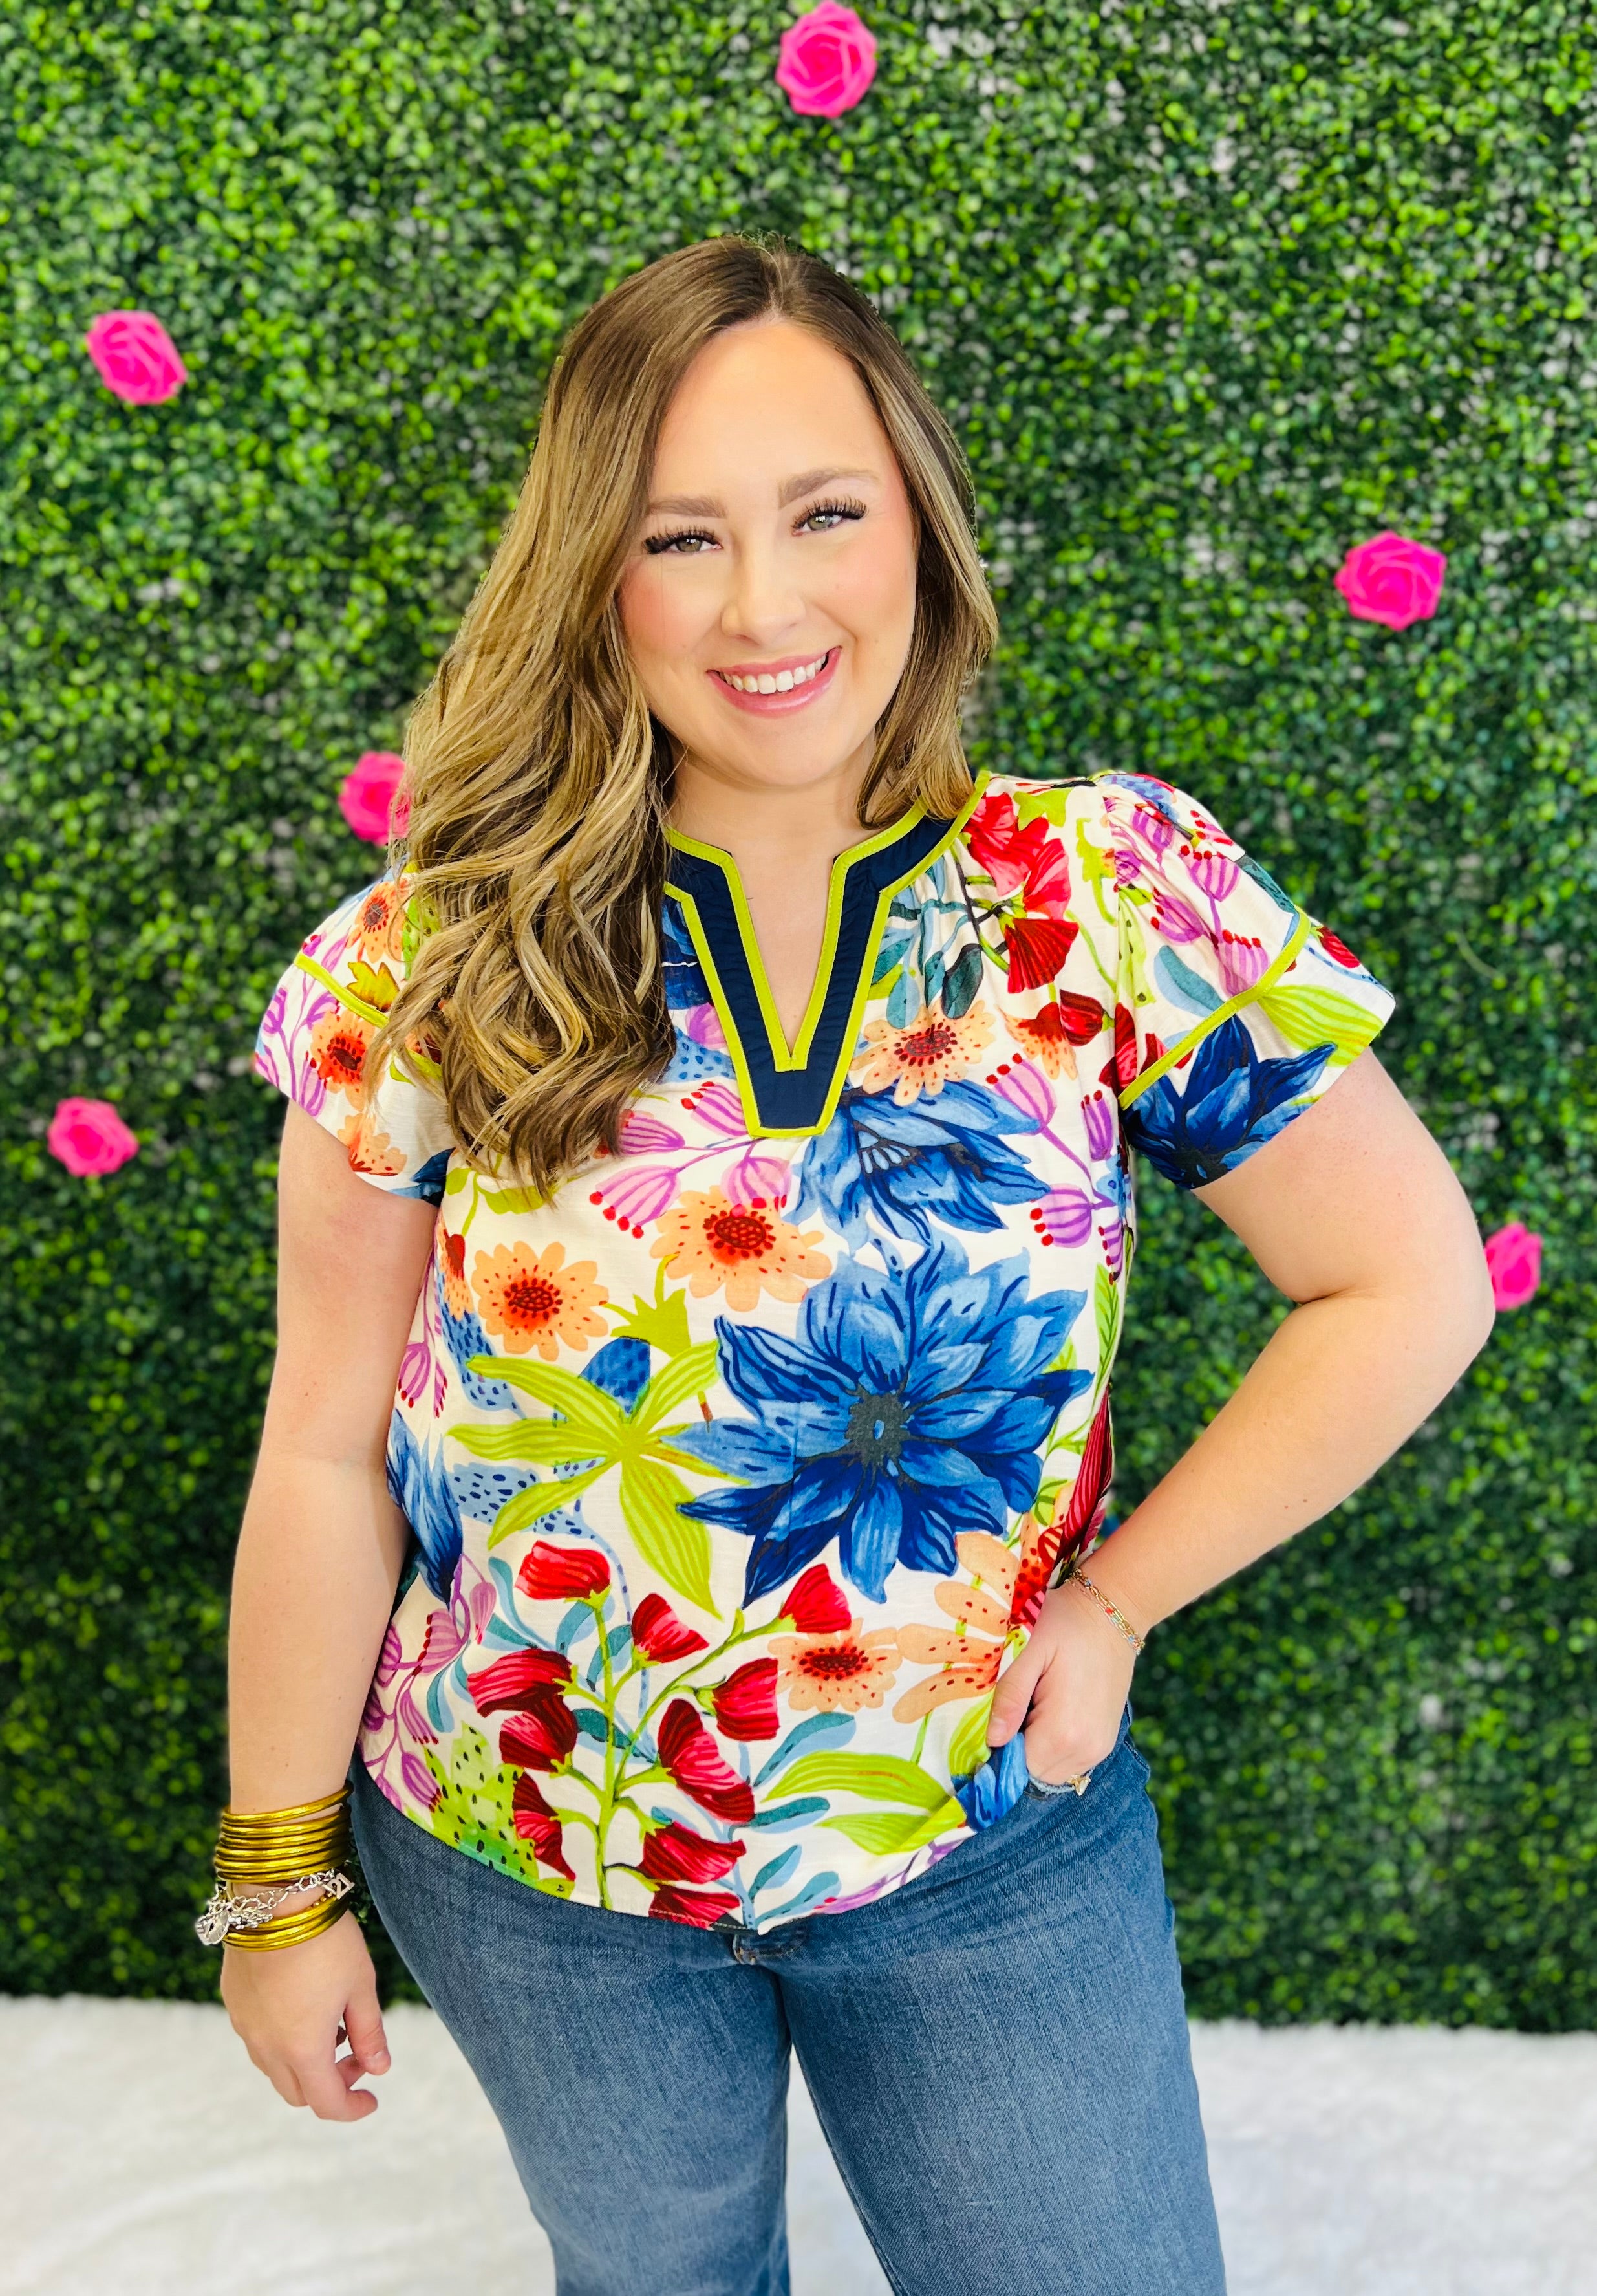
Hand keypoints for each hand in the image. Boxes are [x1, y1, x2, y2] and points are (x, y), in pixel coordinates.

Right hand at [221, 1907, 390, 2120]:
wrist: (274, 1898)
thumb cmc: (326, 1941)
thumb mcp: (361, 1986)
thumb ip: (370, 2033)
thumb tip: (380, 2069)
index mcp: (302, 2049)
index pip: (327, 2103)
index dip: (352, 2109)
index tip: (372, 2100)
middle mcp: (267, 2047)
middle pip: (298, 2092)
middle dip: (331, 2084)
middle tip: (356, 2056)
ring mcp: (245, 2026)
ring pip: (275, 2068)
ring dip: (305, 2062)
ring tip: (333, 2024)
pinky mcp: (233, 2003)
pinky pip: (258, 2039)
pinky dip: (283, 2040)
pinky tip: (304, 2005)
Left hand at [985, 1578, 1139, 1784]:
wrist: (1114, 1611)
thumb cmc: (1067, 1624)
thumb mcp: (1029, 1651)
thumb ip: (1009, 1697)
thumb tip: (992, 1739)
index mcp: (1063, 1731)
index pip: (1017, 1768)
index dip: (999, 1750)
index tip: (994, 1719)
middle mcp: (1086, 1750)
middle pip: (1035, 1774)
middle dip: (1017, 1749)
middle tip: (1016, 1706)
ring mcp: (1100, 1748)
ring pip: (1052, 1771)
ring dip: (1036, 1749)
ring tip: (1034, 1705)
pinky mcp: (1105, 1741)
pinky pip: (1070, 1761)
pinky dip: (1054, 1746)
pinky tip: (1051, 1710)